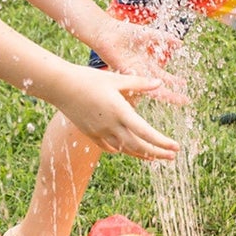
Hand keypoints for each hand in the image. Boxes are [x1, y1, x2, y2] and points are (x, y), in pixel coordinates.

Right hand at [53, 66, 179, 160]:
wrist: (60, 87)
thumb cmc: (88, 78)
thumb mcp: (116, 78)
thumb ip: (139, 83)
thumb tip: (158, 83)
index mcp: (120, 112)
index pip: (146, 133)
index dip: (162, 143)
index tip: (175, 147)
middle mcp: (111, 126)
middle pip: (138, 146)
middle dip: (157, 153)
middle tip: (172, 156)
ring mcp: (100, 132)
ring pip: (125, 149)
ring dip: (141, 154)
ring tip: (155, 157)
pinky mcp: (90, 134)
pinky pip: (109, 147)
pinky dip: (121, 150)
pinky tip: (127, 149)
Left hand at [89, 17, 187, 104]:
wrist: (108, 31)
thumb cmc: (125, 33)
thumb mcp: (150, 35)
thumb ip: (165, 39)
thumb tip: (181, 43)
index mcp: (147, 65)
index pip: (163, 77)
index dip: (174, 82)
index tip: (185, 86)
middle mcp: (141, 72)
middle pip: (158, 86)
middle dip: (172, 94)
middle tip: (185, 101)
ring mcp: (132, 73)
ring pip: (148, 87)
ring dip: (161, 93)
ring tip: (172, 98)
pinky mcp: (123, 70)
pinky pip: (135, 78)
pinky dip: (144, 82)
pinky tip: (154, 87)